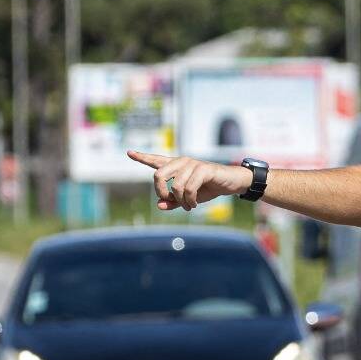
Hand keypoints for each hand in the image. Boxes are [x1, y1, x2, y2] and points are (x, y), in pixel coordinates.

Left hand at [127, 151, 250, 211]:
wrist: (231, 183)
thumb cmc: (209, 188)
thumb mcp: (188, 198)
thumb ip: (173, 202)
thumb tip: (159, 205)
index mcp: (177, 167)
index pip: (156, 161)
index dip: (142, 157)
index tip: (129, 152)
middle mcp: (182, 162)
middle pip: (158, 175)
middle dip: (162, 192)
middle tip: (170, 202)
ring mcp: (192, 164)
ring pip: (175, 186)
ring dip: (181, 201)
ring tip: (189, 207)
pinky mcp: (203, 169)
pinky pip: (189, 188)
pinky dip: (190, 200)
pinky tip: (194, 204)